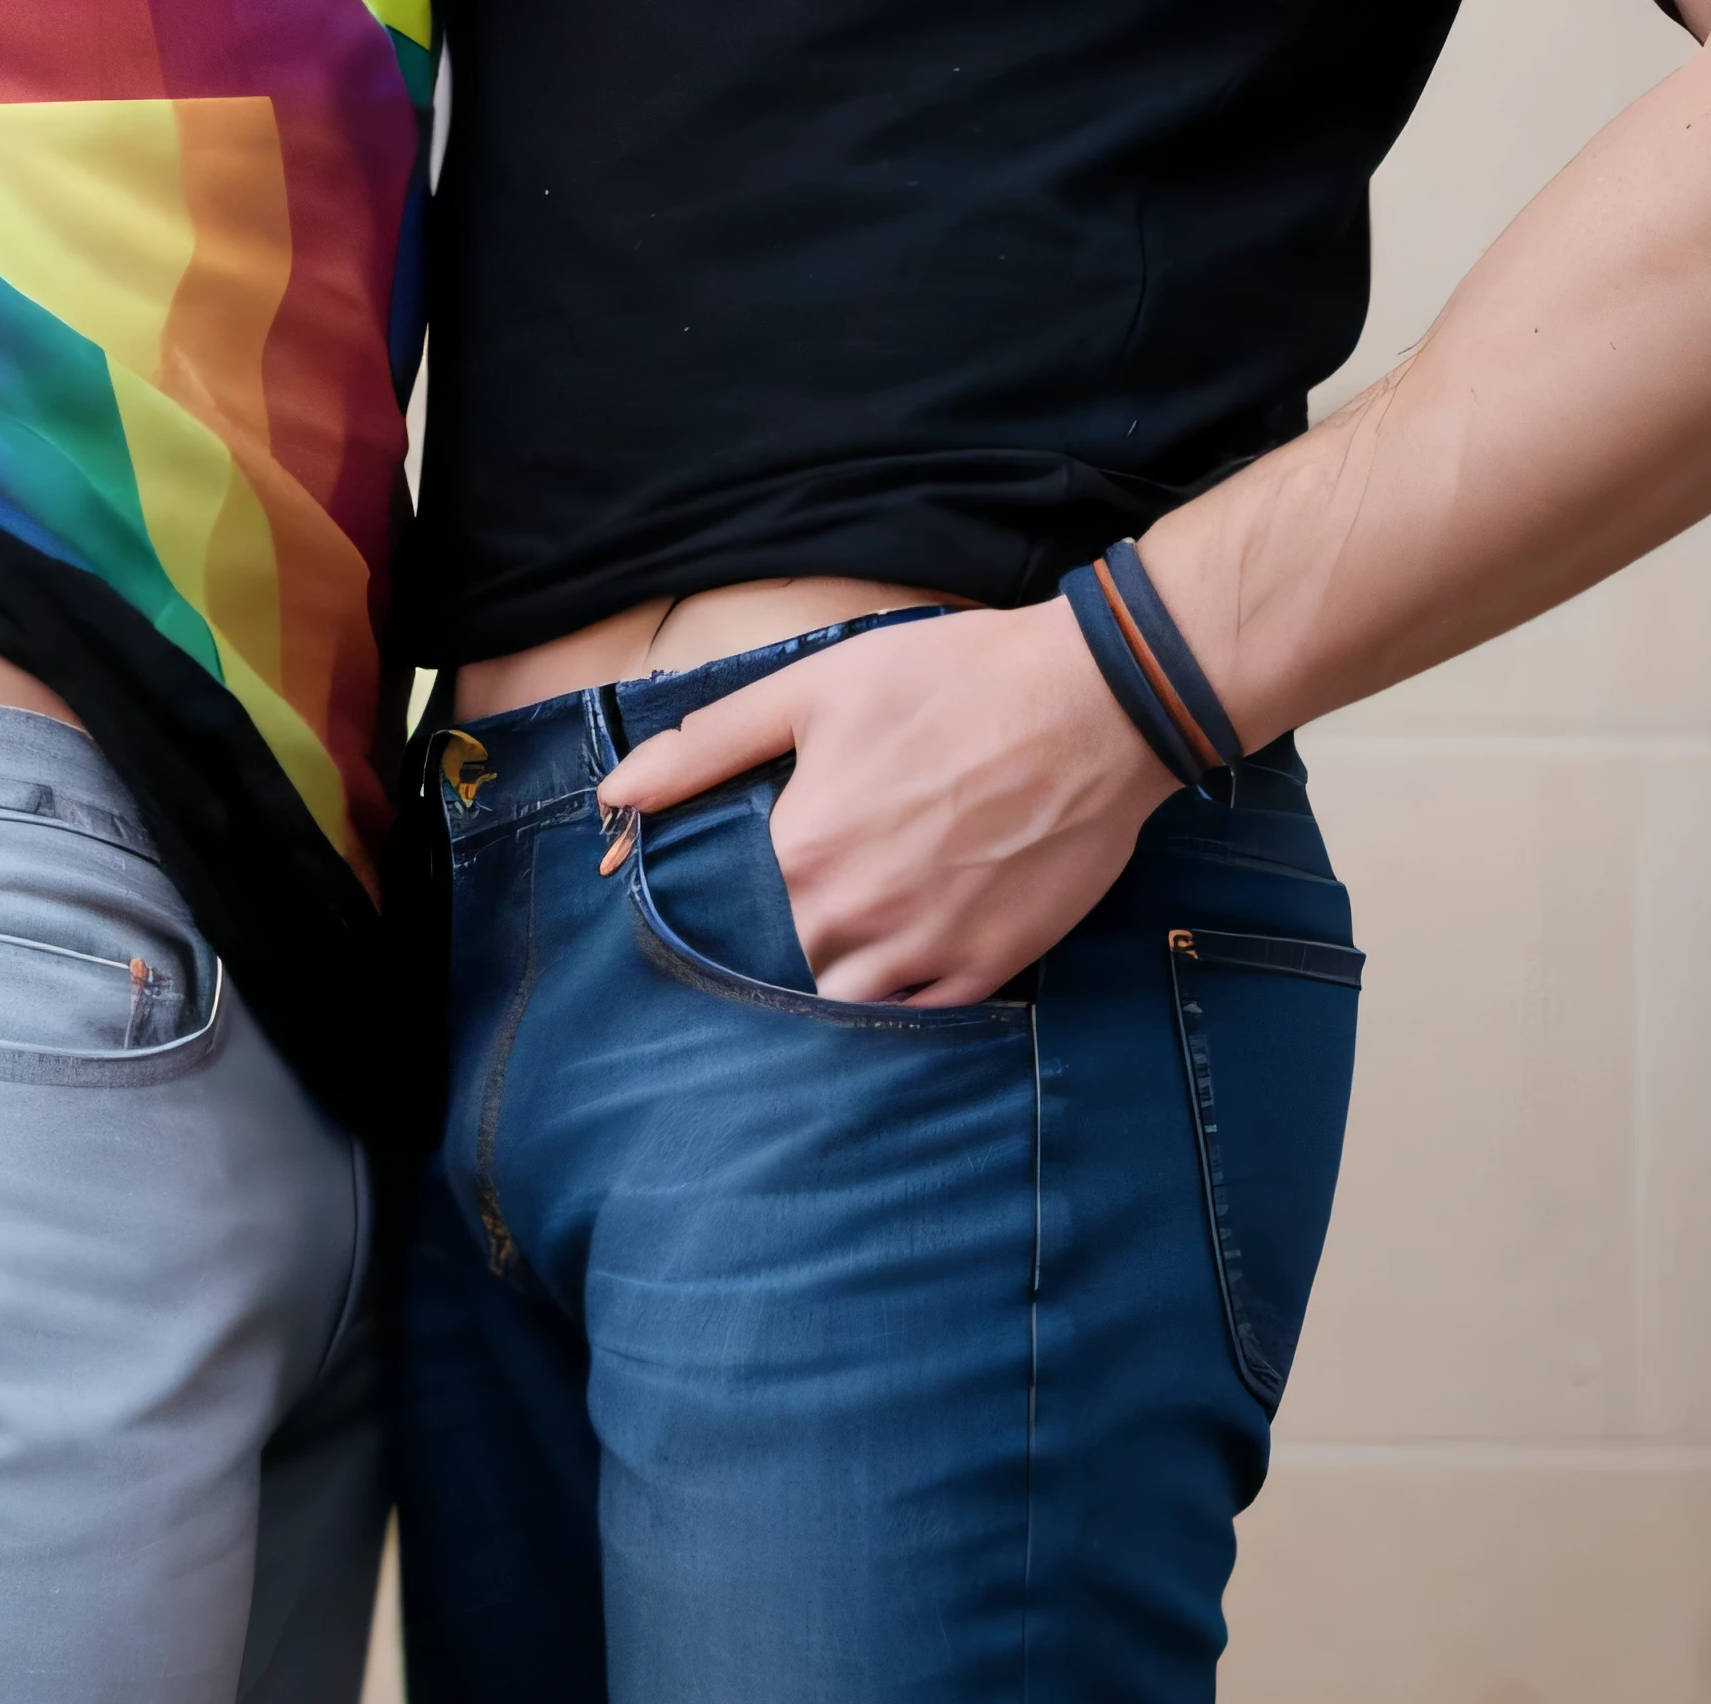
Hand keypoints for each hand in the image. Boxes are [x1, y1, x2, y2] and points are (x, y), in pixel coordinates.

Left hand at [596, 601, 1184, 1004]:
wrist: (1096, 702)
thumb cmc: (952, 681)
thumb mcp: (816, 690)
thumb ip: (707, 747)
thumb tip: (615, 796)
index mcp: (798, 851)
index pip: (723, 914)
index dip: (724, 905)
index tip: (739, 892)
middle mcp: (852, 916)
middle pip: (780, 963)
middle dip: (781, 942)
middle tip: (816, 903)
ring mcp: (923, 950)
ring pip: (843, 1001)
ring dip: (838, 976)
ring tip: (858, 933)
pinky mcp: (987, 968)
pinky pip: (919, 1016)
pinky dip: (903, 997)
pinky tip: (909, 954)